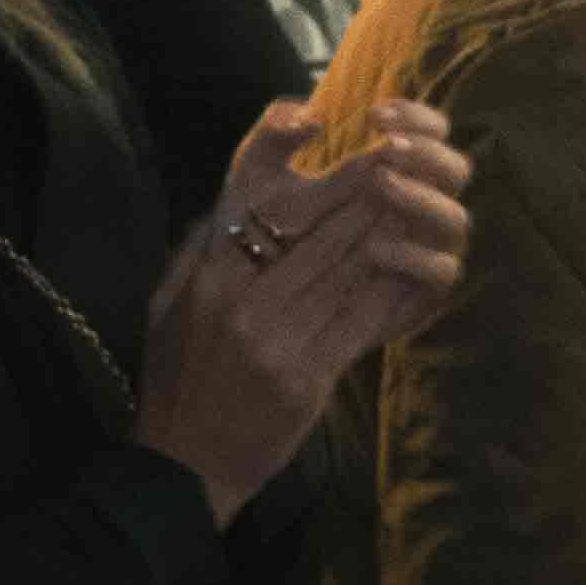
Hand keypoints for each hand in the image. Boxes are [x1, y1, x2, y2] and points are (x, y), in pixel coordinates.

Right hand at [132, 99, 471, 517]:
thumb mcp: (169, 302)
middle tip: (397, 149)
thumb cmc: (177, 378)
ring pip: (344, 263)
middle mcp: (237, 297)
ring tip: (416, 190)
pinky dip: (392, 287)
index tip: (310, 118)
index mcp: (204, 274)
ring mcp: (273, 337)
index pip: (242, 192)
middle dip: (360, 181)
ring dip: (385, 223)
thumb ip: (202, 249)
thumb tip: (235, 196)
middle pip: (311, 221)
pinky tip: (415, 262)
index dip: (274, 145)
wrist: (183, 466)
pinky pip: (359, 319)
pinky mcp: (305, 376)